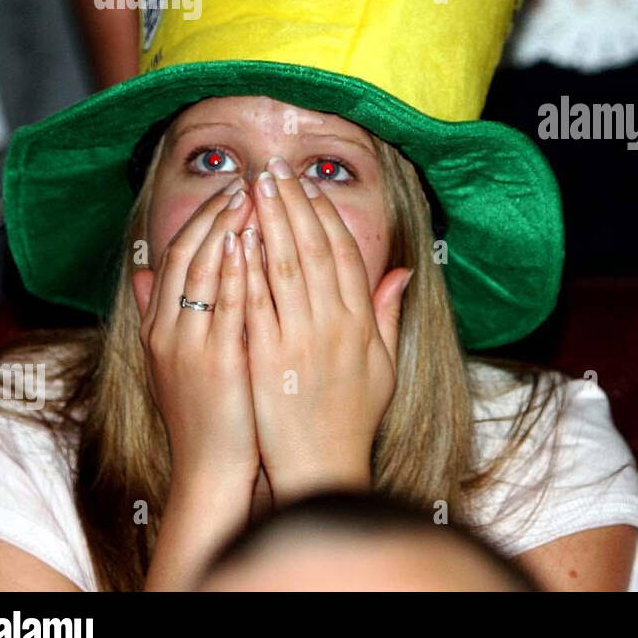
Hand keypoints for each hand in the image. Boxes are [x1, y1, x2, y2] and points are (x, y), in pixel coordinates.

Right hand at [133, 179, 258, 493]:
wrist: (210, 471)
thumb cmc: (204, 415)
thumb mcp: (172, 361)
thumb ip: (160, 314)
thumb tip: (143, 273)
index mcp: (161, 328)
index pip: (178, 257)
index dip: (202, 219)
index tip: (230, 189)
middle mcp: (170, 331)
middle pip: (188, 256)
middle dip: (216, 214)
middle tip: (245, 181)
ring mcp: (192, 346)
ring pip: (205, 273)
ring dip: (228, 231)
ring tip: (252, 197)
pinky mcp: (219, 363)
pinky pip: (228, 306)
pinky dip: (238, 270)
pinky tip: (255, 243)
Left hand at [242, 157, 411, 503]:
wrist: (321, 468)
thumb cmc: (352, 420)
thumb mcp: (383, 367)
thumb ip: (389, 315)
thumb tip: (401, 272)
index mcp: (361, 322)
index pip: (342, 253)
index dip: (324, 215)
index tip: (308, 186)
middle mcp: (333, 324)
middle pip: (311, 249)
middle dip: (292, 204)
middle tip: (274, 169)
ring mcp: (299, 339)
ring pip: (282, 266)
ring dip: (267, 223)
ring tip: (254, 188)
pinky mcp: (267, 357)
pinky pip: (256, 302)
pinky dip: (246, 267)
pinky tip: (236, 237)